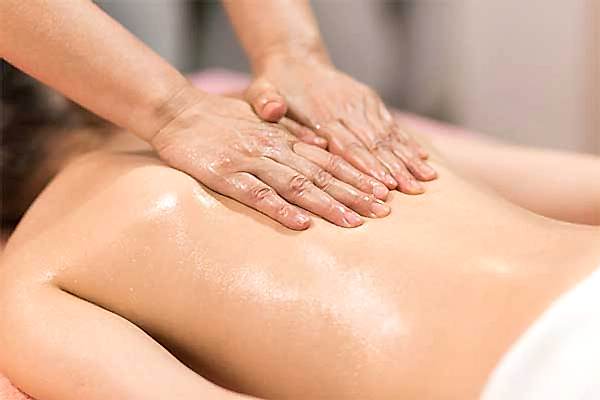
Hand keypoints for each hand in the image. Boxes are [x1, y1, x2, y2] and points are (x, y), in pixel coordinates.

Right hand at [150, 86, 390, 229]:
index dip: (357, 177)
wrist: (179, 113)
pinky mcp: (225, 175)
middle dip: (353, 194)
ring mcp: (250, 162)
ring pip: (296, 185)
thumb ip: (292, 134)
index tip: (382, 193)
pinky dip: (280, 209)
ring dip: (326, 204)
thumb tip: (324, 147)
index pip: (329, 159)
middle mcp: (274, 149)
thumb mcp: (262, 120)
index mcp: (284, 138)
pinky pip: (257, 194)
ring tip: (352, 222)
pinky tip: (301, 224)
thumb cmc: (222, 119)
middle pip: (321, 175)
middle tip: (382, 213)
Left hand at [245, 58, 436, 193]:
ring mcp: (360, 104)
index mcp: (320, 113)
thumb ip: (264, 101)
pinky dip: (408, 142)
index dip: (366, 167)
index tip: (384, 185)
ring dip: (407, 158)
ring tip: (426, 179)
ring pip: (387, 135)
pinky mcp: (369, 101)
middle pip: (373, 144)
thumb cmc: (274, 84)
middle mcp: (345, 108)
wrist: (294, 59)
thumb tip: (274, 109)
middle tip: (412, 191)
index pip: (347, 145)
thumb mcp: (259, 89)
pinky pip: (391, 125)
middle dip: (394, 169)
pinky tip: (423, 158)